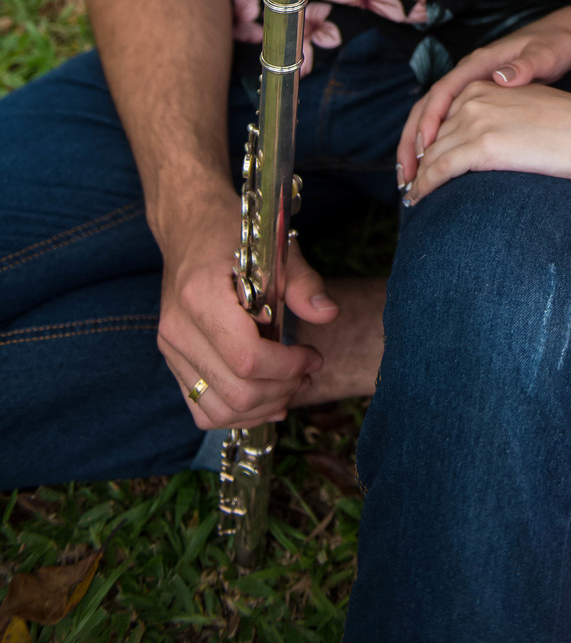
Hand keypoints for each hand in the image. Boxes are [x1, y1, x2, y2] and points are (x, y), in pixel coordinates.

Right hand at [156, 191, 338, 431]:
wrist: (189, 228)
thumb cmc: (235, 235)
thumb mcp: (276, 249)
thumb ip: (302, 284)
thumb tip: (328, 313)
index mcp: (201, 296)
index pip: (247, 358)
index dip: (288, 367)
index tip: (314, 356)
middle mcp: (178, 329)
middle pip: (235, 392)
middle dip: (281, 390)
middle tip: (308, 374)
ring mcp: (170, 349)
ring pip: (216, 410)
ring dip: (261, 409)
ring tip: (290, 388)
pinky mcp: (172, 361)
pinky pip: (201, 408)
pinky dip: (236, 413)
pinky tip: (265, 400)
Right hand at [396, 7, 570, 185]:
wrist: (564, 37)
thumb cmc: (556, 45)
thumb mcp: (546, 54)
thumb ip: (526, 65)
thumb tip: (501, 78)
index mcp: (478, 63)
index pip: (442, 91)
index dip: (430, 120)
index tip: (424, 148)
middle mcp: (467, 74)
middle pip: (427, 106)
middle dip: (412, 141)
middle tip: (406, 176)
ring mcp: (471, 87)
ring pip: (433, 117)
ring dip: (418, 147)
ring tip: (411, 180)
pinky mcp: (478, 100)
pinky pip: (447, 123)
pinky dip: (436, 145)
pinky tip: (434, 168)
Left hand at [404, 80, 570, 202]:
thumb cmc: (564, 126)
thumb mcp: (520, 108)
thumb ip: (493, 116)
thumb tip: (481, 137)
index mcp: (481, 86)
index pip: (438, 116)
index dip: (422, 142)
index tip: (416, 162)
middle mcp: (472, 99)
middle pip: (431, 135)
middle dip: (417, 162)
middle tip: (408, 184)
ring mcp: (475, 121)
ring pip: (430, 155)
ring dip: (417, 178)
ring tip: (412, 196)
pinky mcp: (481, 146)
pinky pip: (439, 170)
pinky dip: (424, 186)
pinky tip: (419, 198)